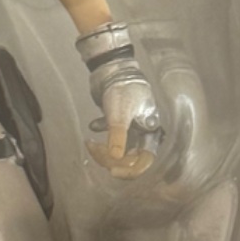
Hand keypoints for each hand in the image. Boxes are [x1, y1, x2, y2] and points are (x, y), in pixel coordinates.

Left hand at [77, 21, 162, 180]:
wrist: (113, 69)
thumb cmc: (121, 90)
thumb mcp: (118, 116)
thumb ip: (117, 138)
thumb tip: (115, 160)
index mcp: (149, 132)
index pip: (144, 161)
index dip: (129, 171)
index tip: (111, 171)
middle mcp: (143, 133)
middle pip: (128, 159)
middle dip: (109, 159)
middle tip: (94, 149)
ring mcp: (131, 129)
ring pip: (118, 150)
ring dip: (103, 150)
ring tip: (89, 142)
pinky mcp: (119, 123)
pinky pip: (110, 139)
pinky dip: (100, 137)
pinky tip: (93, 126)